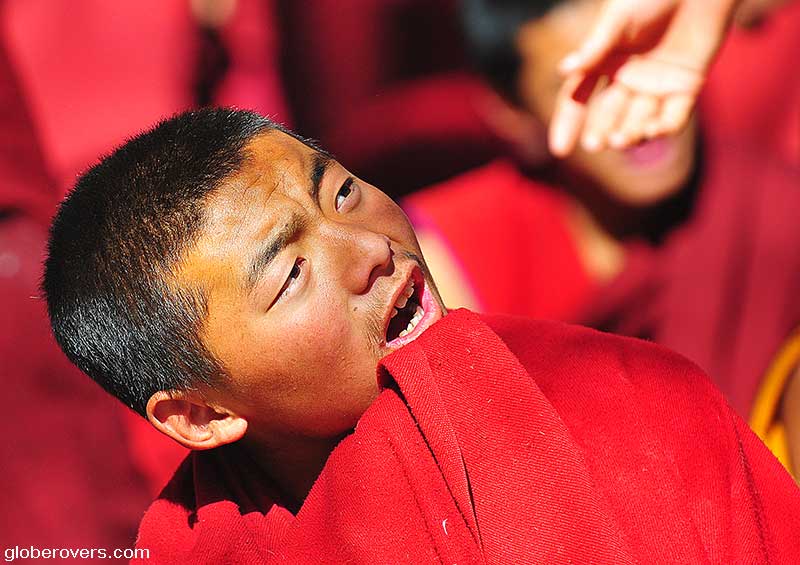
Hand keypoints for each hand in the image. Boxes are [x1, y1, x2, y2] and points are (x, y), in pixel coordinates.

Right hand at [549, 0, 738, 156]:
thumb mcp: (619, 19)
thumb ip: (595, 47)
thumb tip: (564, 71)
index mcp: (604, 61)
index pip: (578, 98)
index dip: (568, 123)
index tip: (560, 150)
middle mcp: (627, 78)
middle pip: (608, 115)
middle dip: (601, 132)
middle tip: (596, 144)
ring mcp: (657, 85)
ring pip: (639, 120)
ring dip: (630, 134)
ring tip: (621, 140)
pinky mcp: (687, 86)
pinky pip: (674, 116)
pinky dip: (664, 127)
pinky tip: (653, 131)